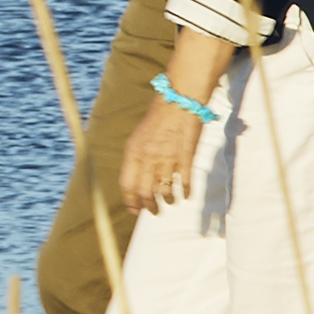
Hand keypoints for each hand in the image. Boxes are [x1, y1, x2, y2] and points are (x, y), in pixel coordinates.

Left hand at [119, 100, 210, 214]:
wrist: (179, 102)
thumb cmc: (158, 120)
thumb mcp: (138, 138)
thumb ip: (135, 160)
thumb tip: (135, 185)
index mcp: (133, 152)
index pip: (127, 184)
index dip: (130, 201)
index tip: (135, 210)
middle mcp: (148, 157)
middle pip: (145, 192)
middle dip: (149, 206)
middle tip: (154, 211)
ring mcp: (168, 158)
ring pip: (165, 191)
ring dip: (167, 200)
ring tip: (170, 202)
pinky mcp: (186, 157)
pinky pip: (184, 183)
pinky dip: (184, 192)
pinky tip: (185, 195)